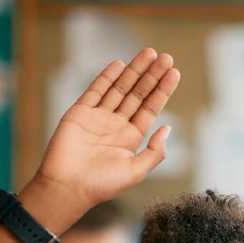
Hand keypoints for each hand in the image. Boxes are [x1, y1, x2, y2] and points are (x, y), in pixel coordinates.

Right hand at [31, 48, 180, 218]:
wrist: (68, 187)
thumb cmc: (102, 185)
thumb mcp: (136, 171)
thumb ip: (154, 151)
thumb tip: (168, 128)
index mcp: (131, 138)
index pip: (151, 108)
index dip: (163, 90)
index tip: (174, 73)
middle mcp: (116, 124)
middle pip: (138, 94)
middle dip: (152, 75)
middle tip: (166, 57)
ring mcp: (98, 117)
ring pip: (120, 88)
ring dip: (134, 71)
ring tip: (149, 53)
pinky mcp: (79, 113)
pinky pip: (95, 91)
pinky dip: (107, 77)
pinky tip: (119, 64)